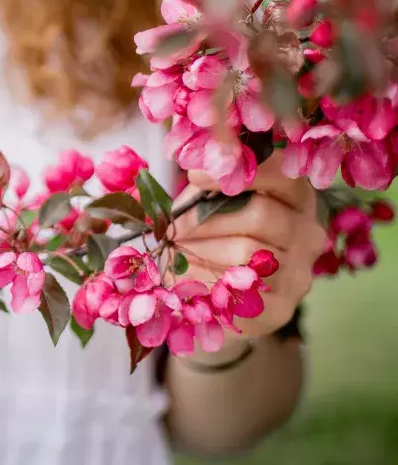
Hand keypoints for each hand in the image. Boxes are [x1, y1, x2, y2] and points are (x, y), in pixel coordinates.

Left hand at [172, 152, 324, 344]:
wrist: (222, 297)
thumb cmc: (216, 236)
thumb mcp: (215, 204)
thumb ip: (209, 190)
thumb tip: (196, 174)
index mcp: (296, 197)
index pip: (279, 174)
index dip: (235, 173)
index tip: (195, 175)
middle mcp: (308, 234)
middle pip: (259, 215)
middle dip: (205, 219)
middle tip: (173, 226)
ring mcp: (300, 275)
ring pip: (247, 254)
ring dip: (199, 250)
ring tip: (173, 249)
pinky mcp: (281, 309)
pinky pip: (237, 291)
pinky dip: (201, 280)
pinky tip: (181, 275)